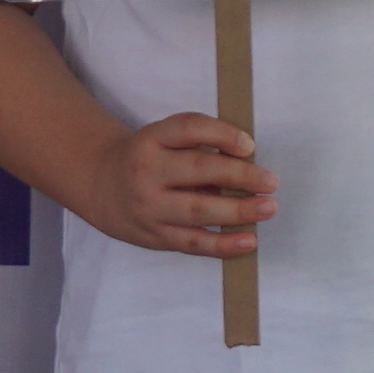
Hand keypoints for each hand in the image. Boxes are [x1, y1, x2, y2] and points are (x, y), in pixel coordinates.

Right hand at [82, 112, 274, 260]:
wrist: (103, 187)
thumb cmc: (150, 159)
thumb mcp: (163, 140)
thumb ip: (199, 144)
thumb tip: (247, 160)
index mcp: (151, 139)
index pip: (188, 128)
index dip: (221, 134)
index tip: (249, 145)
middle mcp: (146, 172)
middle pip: (197, 170)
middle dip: (239, 175)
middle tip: (270, 181)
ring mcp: (150, 207)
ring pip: (197, 210)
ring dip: (237, 211)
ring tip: (267, 208)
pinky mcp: (156, 235)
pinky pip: (194, 242)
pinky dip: (223, 244)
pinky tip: (248, 241)